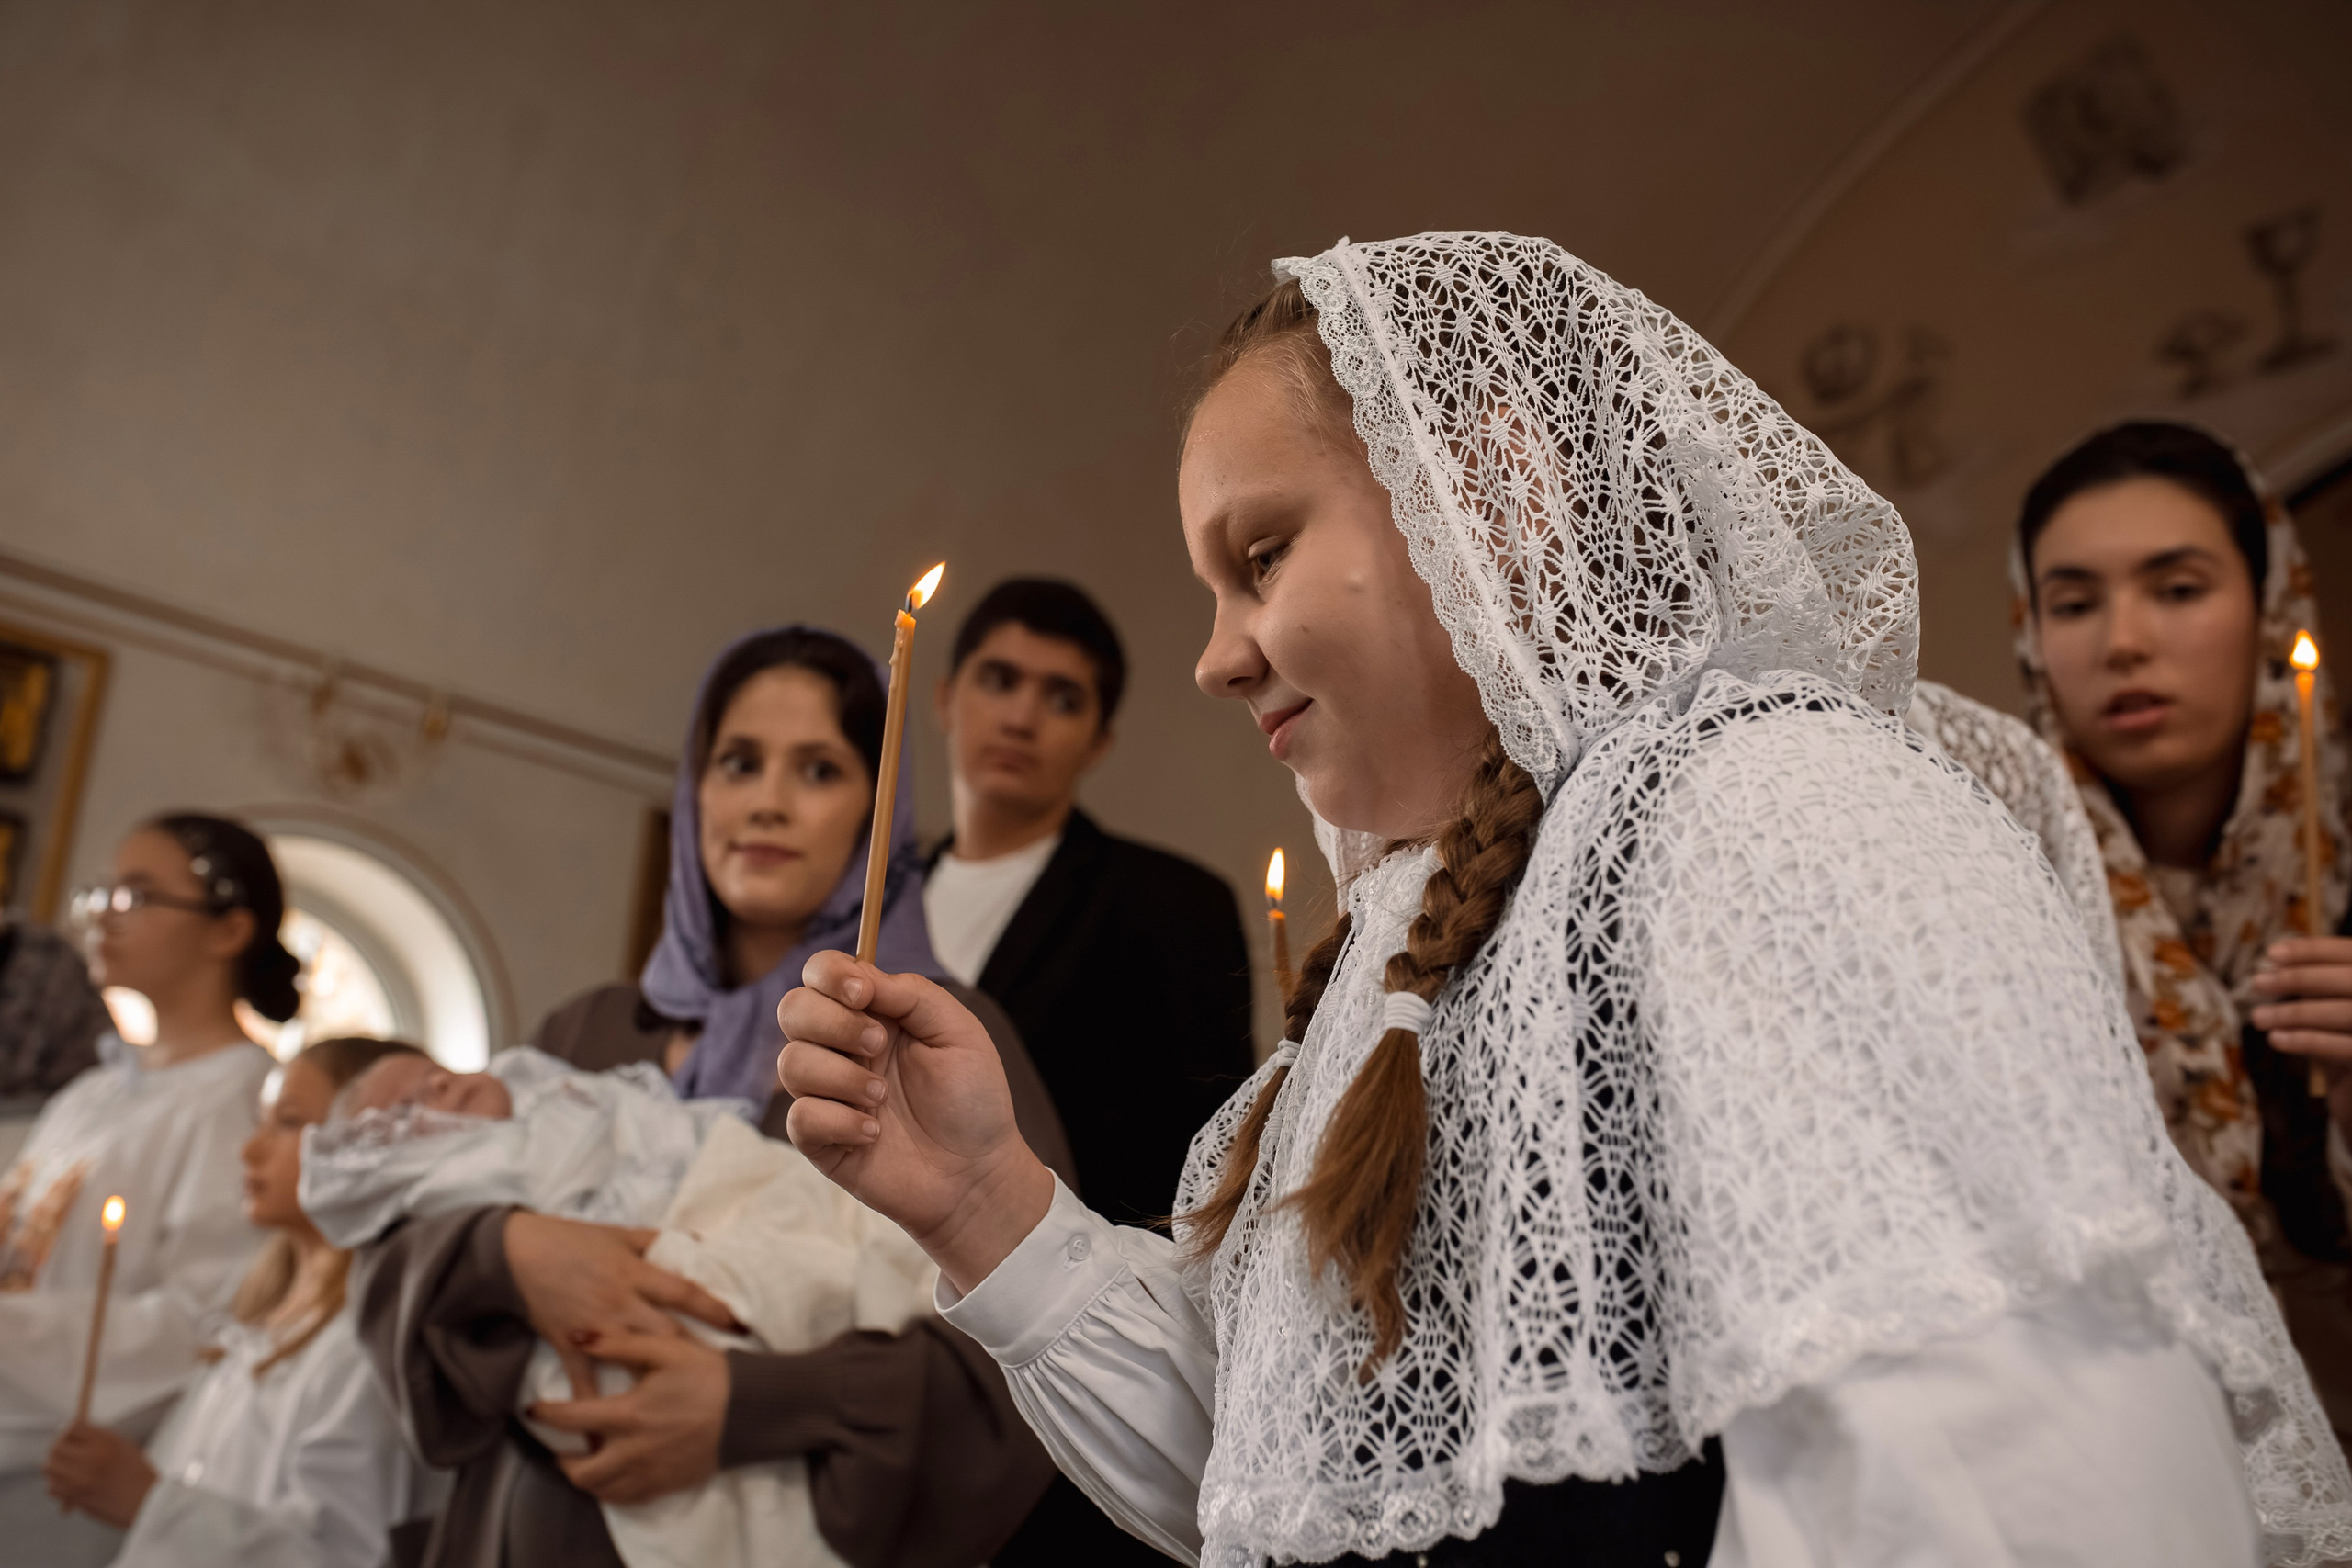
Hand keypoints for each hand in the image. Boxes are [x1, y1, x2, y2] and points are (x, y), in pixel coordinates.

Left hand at [44, 1421, 155, 1528]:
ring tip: (66, 1470)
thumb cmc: (136, 1473)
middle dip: (57, 1449)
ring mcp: (81, 1478)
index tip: (70, 1437)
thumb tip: (69, 1433)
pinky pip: (52, 1487)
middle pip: (56, 1446)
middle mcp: (91, 1457)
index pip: (72, 1427)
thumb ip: (98, 1439)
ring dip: (55, 1467)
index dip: (68, 1430)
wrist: (145, 1502)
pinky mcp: (75, 1496)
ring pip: (50, 1467)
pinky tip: (70, 1486)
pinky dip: (57, 1486)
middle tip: (63, 1454)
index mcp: (106, 1441)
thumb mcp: (122, 1446)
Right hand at [503, 1213, 740, 1400]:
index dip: (713, 1308)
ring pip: (631, 1359)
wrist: (519, 1253)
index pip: (684, 1292)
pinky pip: (583, 1381)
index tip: (740, 1325)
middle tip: (722, 1375)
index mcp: (635, 1272)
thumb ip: (657, 1241)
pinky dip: (592, 1408)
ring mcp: (594, 1327)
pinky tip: (604, 1437)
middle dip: (695, 1351)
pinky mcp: (567, 1344)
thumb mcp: (620, 1233)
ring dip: (653, 1383)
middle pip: (666, 1331)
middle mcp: (620, 1302)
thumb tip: (697, 1240)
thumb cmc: (573, 1239)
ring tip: (679, 1410)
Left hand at [527, 1330, 727, 1504]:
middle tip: (560, 1447)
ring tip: (584, 1460)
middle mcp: (634, 1452)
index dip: (545, 1414)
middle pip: (580, 1473)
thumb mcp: (666, 1348)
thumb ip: (619, 1342)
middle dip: (562, 1462)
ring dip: (585, 1477)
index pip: (571, 1420)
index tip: (533, 1409)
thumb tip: (576, 1336)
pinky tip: (614, 1472)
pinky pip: (626, 1498)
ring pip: (601, 1491)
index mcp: (629, 1415)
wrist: (751, 1409)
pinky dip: (611, 1490)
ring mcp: (650, 1473)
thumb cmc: (708, 1374)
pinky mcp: (666, 1484)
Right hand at [778, 951, 1053, 1292]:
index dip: (830, 975)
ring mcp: (827, 1092)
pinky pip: (800, 1116)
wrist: (976, 1172)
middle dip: (833, 1023)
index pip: (823, 973)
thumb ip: (911, 993)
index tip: (863, 995)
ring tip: (882, 1098)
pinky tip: (874, 1133)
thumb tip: (861, 975)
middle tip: (880, 1047)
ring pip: (791, 1062)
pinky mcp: (820, 1138)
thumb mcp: (957, 1031)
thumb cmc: (971, 1099)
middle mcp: (842, 1047)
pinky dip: (839, 1121)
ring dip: (841, 1076)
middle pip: (793, 1008)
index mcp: (873, 1013)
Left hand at [2251, 937, 2351, 1064]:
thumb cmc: (2340, 1035)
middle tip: (2258, 983)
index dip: (2313, 950)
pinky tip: (2276, 1039)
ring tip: (2259, 1017)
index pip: (2351, 952)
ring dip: (2296, 1013)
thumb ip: (2316, 981)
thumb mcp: (2330, 1001)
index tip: (2271, 953)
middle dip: (2300, 978)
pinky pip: (2345, 1048)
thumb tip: (2277, 962)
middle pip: (2351, 980)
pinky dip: (2307, 1041)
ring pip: (2347, 1014)